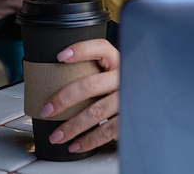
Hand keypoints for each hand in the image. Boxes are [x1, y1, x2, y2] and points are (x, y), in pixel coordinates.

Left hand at [39, 38, 119, 153]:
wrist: (146, 97)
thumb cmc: (117, 84)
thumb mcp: (110, 70)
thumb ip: (91, 69)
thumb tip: (55, 75)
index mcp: (116, 61)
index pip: (100, 48)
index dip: (82, 50)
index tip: (61, 56)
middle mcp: (122, 77)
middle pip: (91, 85)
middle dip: (65, 99)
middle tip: (47, 110)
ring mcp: (126, 98)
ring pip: (96, 112)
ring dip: (73, 126)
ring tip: (56, 136)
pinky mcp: (128, 117)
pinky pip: (107, 131)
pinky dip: (88, 141)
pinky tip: (75, 145)